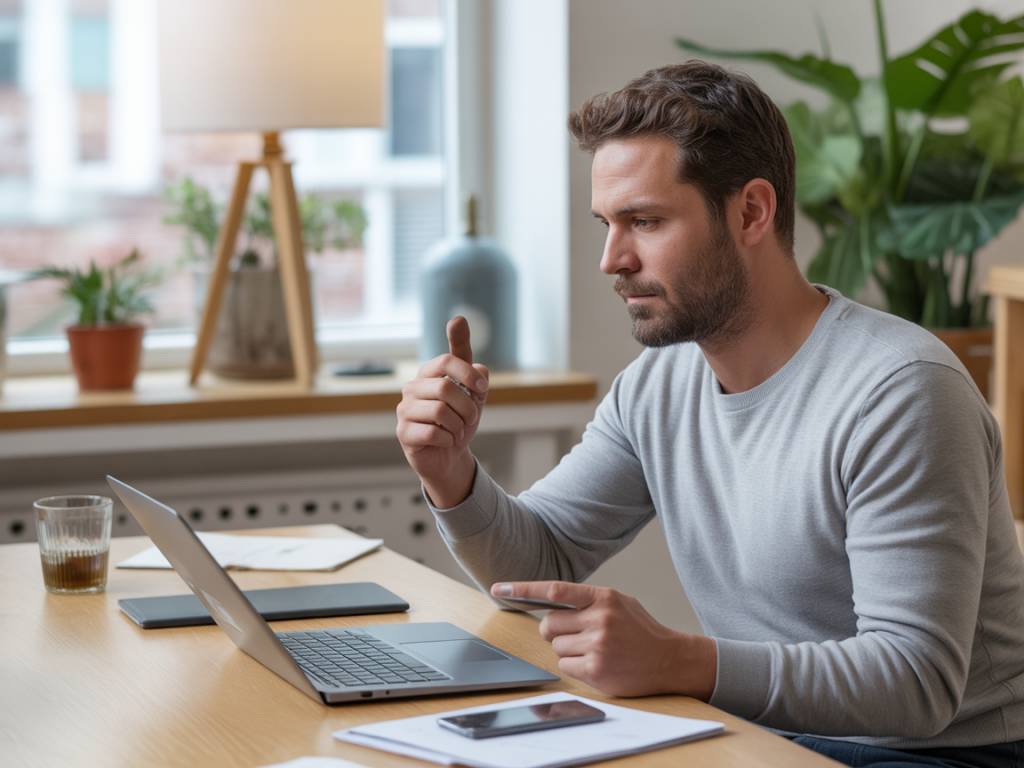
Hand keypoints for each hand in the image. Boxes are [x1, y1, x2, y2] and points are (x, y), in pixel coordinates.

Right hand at [396, 316, 489, 506]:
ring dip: (459, 426)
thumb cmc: (459, 420)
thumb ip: (472, 364)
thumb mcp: (473, 392)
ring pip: (440, 412)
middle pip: (446, 388)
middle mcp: (412, 388)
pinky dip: (448, 440)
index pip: (446, 360)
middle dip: (468, 407)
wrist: (449, 455)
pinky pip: (434, 433)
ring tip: (457, 431)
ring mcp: (404, 411)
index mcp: (428, 374)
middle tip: (470, 418)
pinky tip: (445, 442)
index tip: (482, 388)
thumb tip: (458, 321)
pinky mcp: (403, 433)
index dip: (468, 373)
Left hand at [491, 580, 716, 698]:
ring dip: (568, 650)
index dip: (523, 589)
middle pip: (549, 624)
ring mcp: (598, 645)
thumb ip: (586, 600)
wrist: (670, 660)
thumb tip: (548, 603)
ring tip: (595, 650)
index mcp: (603, 597)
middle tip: (576, 635)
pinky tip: (597, 664)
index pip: (554, 589)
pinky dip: (575, 666)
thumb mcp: (618, 603)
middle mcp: (599, 619)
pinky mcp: (596, 670)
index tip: (499, 589)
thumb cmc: (640, 630)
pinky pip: (565, 666)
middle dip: (555, 631)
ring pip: (556, 646)